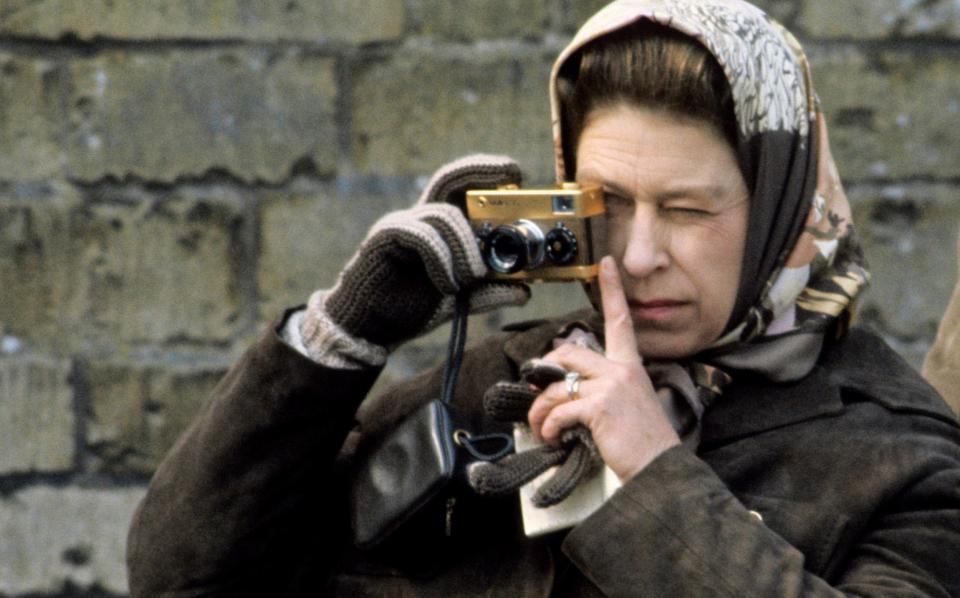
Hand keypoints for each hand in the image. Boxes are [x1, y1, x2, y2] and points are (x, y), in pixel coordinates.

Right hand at [314, 155, 530, 347]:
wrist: (369, 328)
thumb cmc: (408, 307)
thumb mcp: (459, 300)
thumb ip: (488, 292)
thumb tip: (525, 290)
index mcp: (439, 228)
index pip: (462, 189)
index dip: (486, 175)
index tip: (516, 174)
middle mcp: (420, 218)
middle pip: (449, 178)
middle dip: (482, 170)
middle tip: (511, 176)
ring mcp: (401, 225)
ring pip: (443, 215)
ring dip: (467, 247)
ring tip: (472, 277)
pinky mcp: (385, 238)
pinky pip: (422, 235)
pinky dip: (442, 258)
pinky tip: (447, 284)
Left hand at [527, 256, 680, 481]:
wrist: (660, 470)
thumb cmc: (643, 445)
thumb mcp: (628, 407)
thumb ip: (603, 390)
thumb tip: (567, 386)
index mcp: (631, 367)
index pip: (621, 321)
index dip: (612, 290)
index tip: (606, 264)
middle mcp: (622, 370)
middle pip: (568, 354)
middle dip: (545, 376)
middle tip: (537, 399)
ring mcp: (612, 386)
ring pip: (557, 387)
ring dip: (539, 412)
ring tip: (541, 430)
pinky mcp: (600, 406)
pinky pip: (558, 410)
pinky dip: (548, 428)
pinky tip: (553, 440)